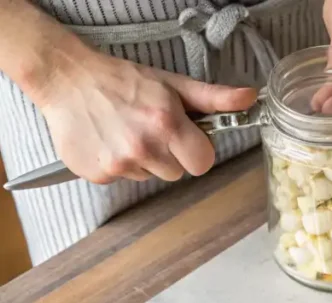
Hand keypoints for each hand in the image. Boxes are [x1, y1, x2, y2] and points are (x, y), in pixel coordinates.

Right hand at [36, 50, 256, 183]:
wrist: (66, 79)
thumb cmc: (123, 80)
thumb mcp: (173, 85)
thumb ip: (214, 97)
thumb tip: (250, 98)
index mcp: (167, 124)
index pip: (203, 163)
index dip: (196, 151)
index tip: (183, 137)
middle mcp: (144, 146)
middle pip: (176, 172)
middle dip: (168, 154)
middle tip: (148, 128)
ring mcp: (119, 163)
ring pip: (150, 176)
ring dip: (143, 160)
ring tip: (125, 131)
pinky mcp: (98, 174)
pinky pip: (123, 178)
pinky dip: (118, 163)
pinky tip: (108, 139)